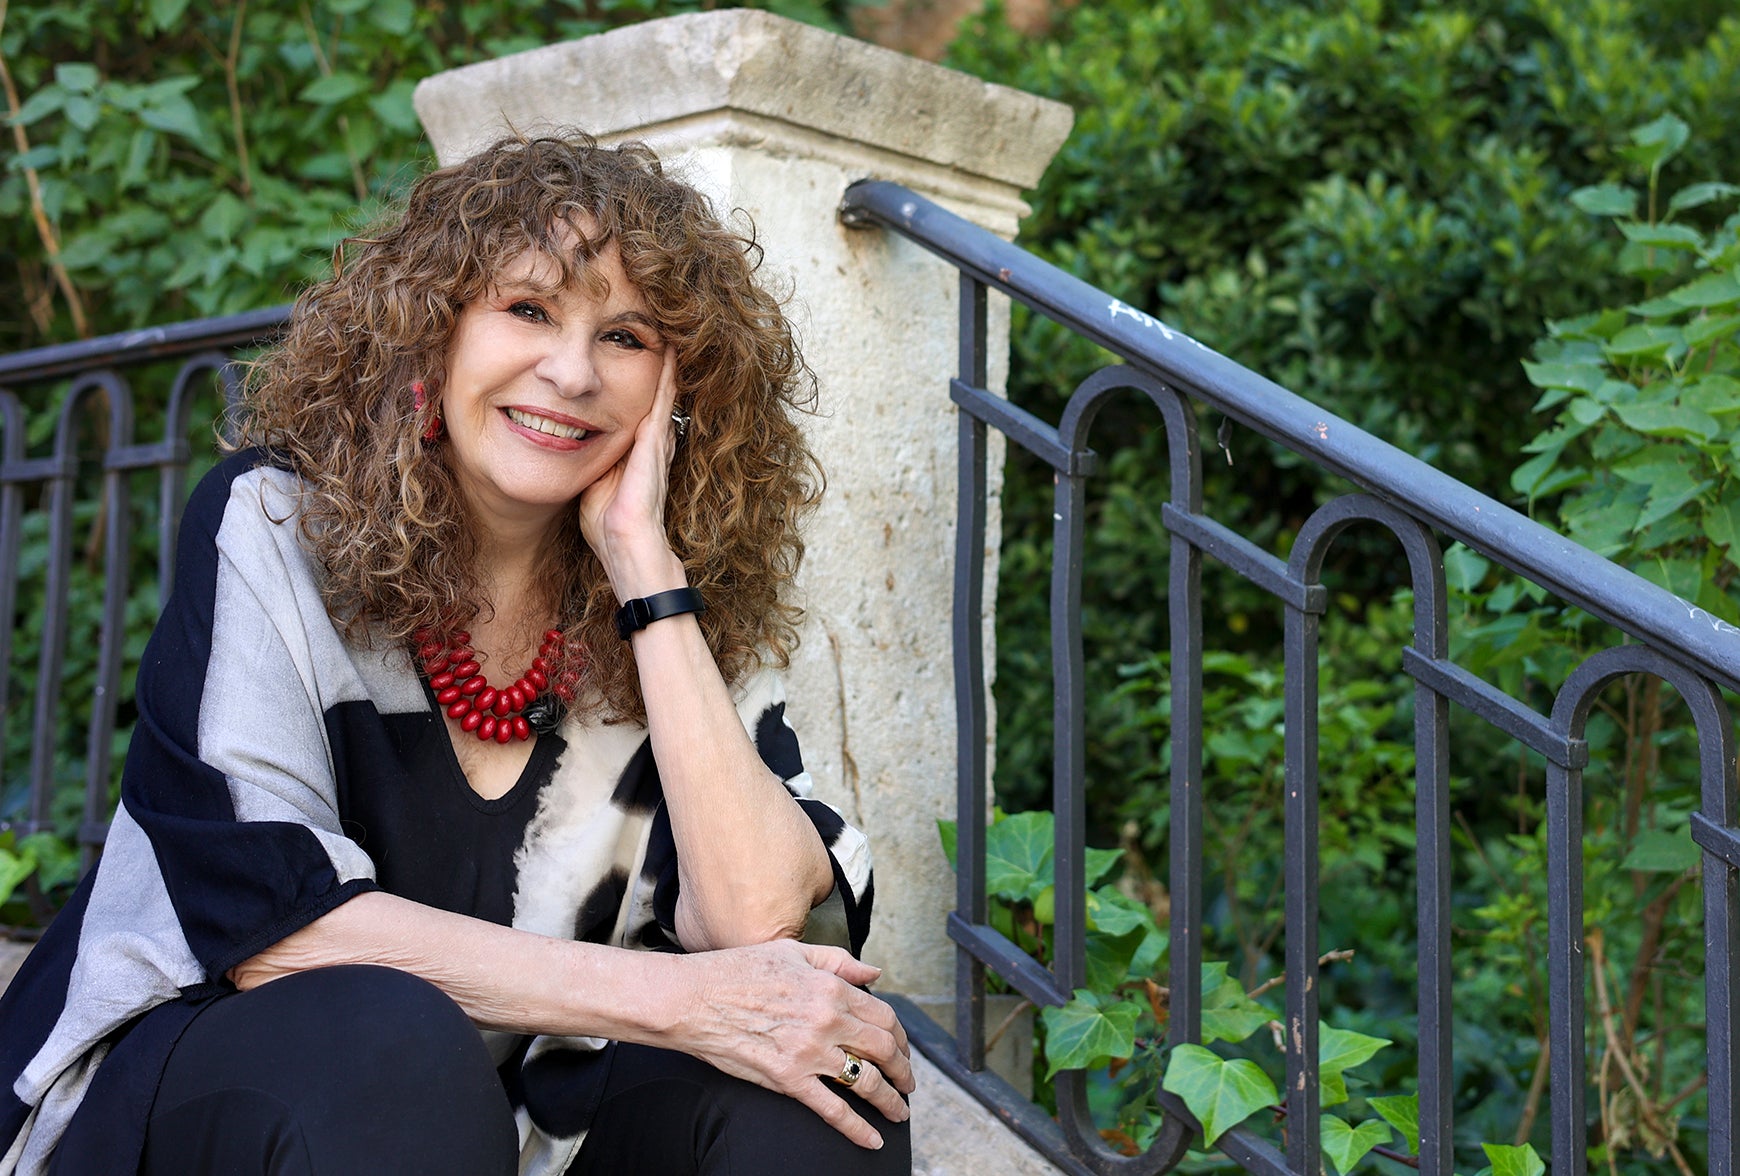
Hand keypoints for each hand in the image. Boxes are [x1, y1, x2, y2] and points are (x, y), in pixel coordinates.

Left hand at [578, 344, 686, 600]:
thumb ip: (588, 460)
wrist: (625, 547)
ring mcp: (657, 442)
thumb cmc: (606, 525)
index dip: (640, 382)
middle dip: (660, 366)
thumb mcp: (590, 481)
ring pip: (662, 392)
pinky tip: (668, 352)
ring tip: (669, 332)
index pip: (639, 407)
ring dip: (667, 364)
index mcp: (637, 452)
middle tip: (663, 332)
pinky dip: (667, 376)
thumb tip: (562, 441)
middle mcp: (652, 443)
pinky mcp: (655, 445)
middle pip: (657, 395)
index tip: (634, 352)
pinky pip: (662, 401)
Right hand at [670, 939, 914, 1149]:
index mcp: (831, 987)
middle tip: (908, 1083)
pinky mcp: (788, 1079)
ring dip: (890, 1100)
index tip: (902, 1048)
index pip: (883, 1016)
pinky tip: (871, 1138)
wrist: (694, 999)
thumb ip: (838, 961)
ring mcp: (809, 1052)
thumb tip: (874, 974)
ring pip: (866, 1081)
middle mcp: (827, 1020)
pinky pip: (832, 1109)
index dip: (900, 1037)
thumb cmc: (737, 971)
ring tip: (899, 1112)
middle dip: (903, 1070)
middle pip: (883, 1050)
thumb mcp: (793, 952)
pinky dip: (857, 1128)